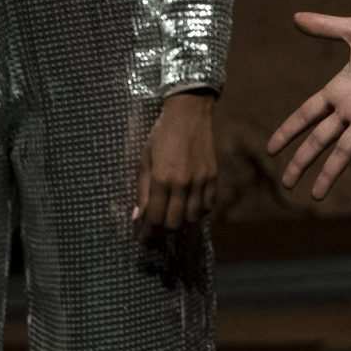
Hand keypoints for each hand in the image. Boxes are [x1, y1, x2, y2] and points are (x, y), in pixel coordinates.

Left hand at [134, 90, 220, 231]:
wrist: (189, 114)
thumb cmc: (161, 135)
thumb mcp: (145, 160)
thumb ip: (142, 190)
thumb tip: (137, 216)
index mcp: (162, 178)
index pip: (155, 217)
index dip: (148, 231)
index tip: (143, 236)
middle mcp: (183, 183)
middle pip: (174, 222)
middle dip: (163, 230)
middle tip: (156, 228)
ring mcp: (201, 180)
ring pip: (193, 218)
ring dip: (181, 221)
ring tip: (173, 217)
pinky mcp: (213, 177)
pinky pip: (208, 205)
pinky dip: (199, 212)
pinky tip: (190, 207)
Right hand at [268, 13, 350, 198]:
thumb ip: (326, 27)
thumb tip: (295, 17)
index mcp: (340, 88)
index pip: (307, 114)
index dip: (289, 130)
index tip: (271, 149)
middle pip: (320, 139)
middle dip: (302, 160)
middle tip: (286, 183)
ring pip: (345, 150)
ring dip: (330, 172)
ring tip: (315, 195)